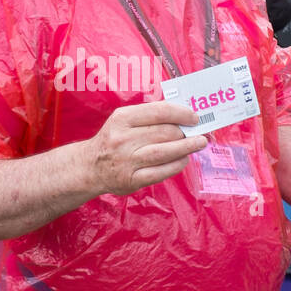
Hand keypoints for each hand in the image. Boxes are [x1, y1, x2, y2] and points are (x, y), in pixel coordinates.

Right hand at [81, 100, 207, 196]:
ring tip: (200, 143)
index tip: (194, 117)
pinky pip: (161, 171)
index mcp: (122, 118)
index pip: (159, 111)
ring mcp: (127, 160)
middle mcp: (123, 138)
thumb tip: (183, 115)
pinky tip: (184, 160)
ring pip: (165, 152)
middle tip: (200, 132)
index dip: (182, 113)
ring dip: (187, 147)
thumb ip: (149, 116)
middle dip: (187, 132)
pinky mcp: (132, 179)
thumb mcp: (124, 121)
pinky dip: (176, 165)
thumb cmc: (113, 140)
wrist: (90, 167)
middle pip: (165, 132)